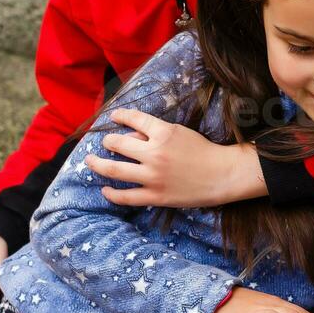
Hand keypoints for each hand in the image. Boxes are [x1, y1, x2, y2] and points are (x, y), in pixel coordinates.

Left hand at [85, 109, 266, 208]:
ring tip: (90, 161)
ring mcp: (153, 176)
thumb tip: (130, 136)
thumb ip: (155, 132)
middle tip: (105, 142)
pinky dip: (111, 193)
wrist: (223, 175)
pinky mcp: (156, 196)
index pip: (133, 119)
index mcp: (163, 133)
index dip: (120, 115)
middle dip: (107, 141)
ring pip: (114, 170)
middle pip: (117, 144)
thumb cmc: (204, 151)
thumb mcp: (180, 132)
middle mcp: (154, 154)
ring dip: (98, 164)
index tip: (113, 117)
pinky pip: (126, 196)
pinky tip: (105, 189)